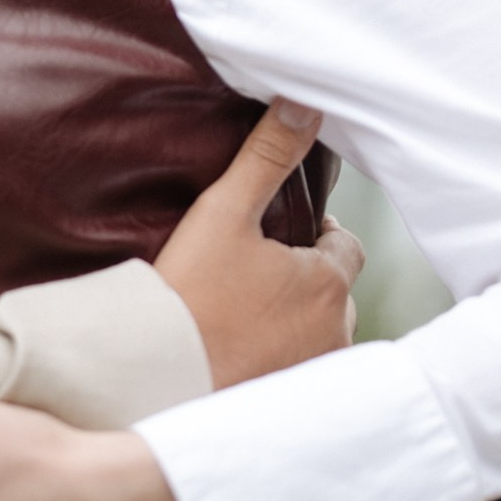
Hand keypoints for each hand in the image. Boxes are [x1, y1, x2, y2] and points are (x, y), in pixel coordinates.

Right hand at [153, 101, 363, 389]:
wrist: (155, 372)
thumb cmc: (190, 293)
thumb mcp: (224, 211)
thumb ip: (267, 155)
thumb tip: (304, 103)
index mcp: (328, 280)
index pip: (345, 243)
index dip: (314, 233)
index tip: (275, 233)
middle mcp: (335, 329)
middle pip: (335, 289)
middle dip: (306, 276)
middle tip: (254, 269)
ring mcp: (314, 369)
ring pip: (320, 330)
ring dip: (297, 317)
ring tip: (247, 308)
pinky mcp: (289, 397)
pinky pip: (300, 365)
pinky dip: (281, 352)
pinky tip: (243, 344)